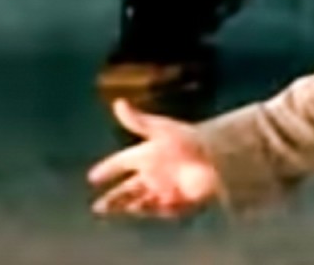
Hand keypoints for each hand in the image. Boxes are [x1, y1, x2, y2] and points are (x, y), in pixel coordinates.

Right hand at [87, 99, 223, 219]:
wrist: (220, 156)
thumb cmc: (191, 139)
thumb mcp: (162, 129)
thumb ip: (138, 121)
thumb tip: (118, 103)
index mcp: (149, 153)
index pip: (122, 162)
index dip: (108, 169)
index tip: (93, 176)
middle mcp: (156, 171)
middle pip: (128, 188)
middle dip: (114, 198)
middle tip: (98, 207)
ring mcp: (168, 187)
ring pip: (142, 201)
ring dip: (129, 206)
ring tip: (115, 209)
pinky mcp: (181, 200)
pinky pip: (162, 209)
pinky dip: (151, 210)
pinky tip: (140, 209)